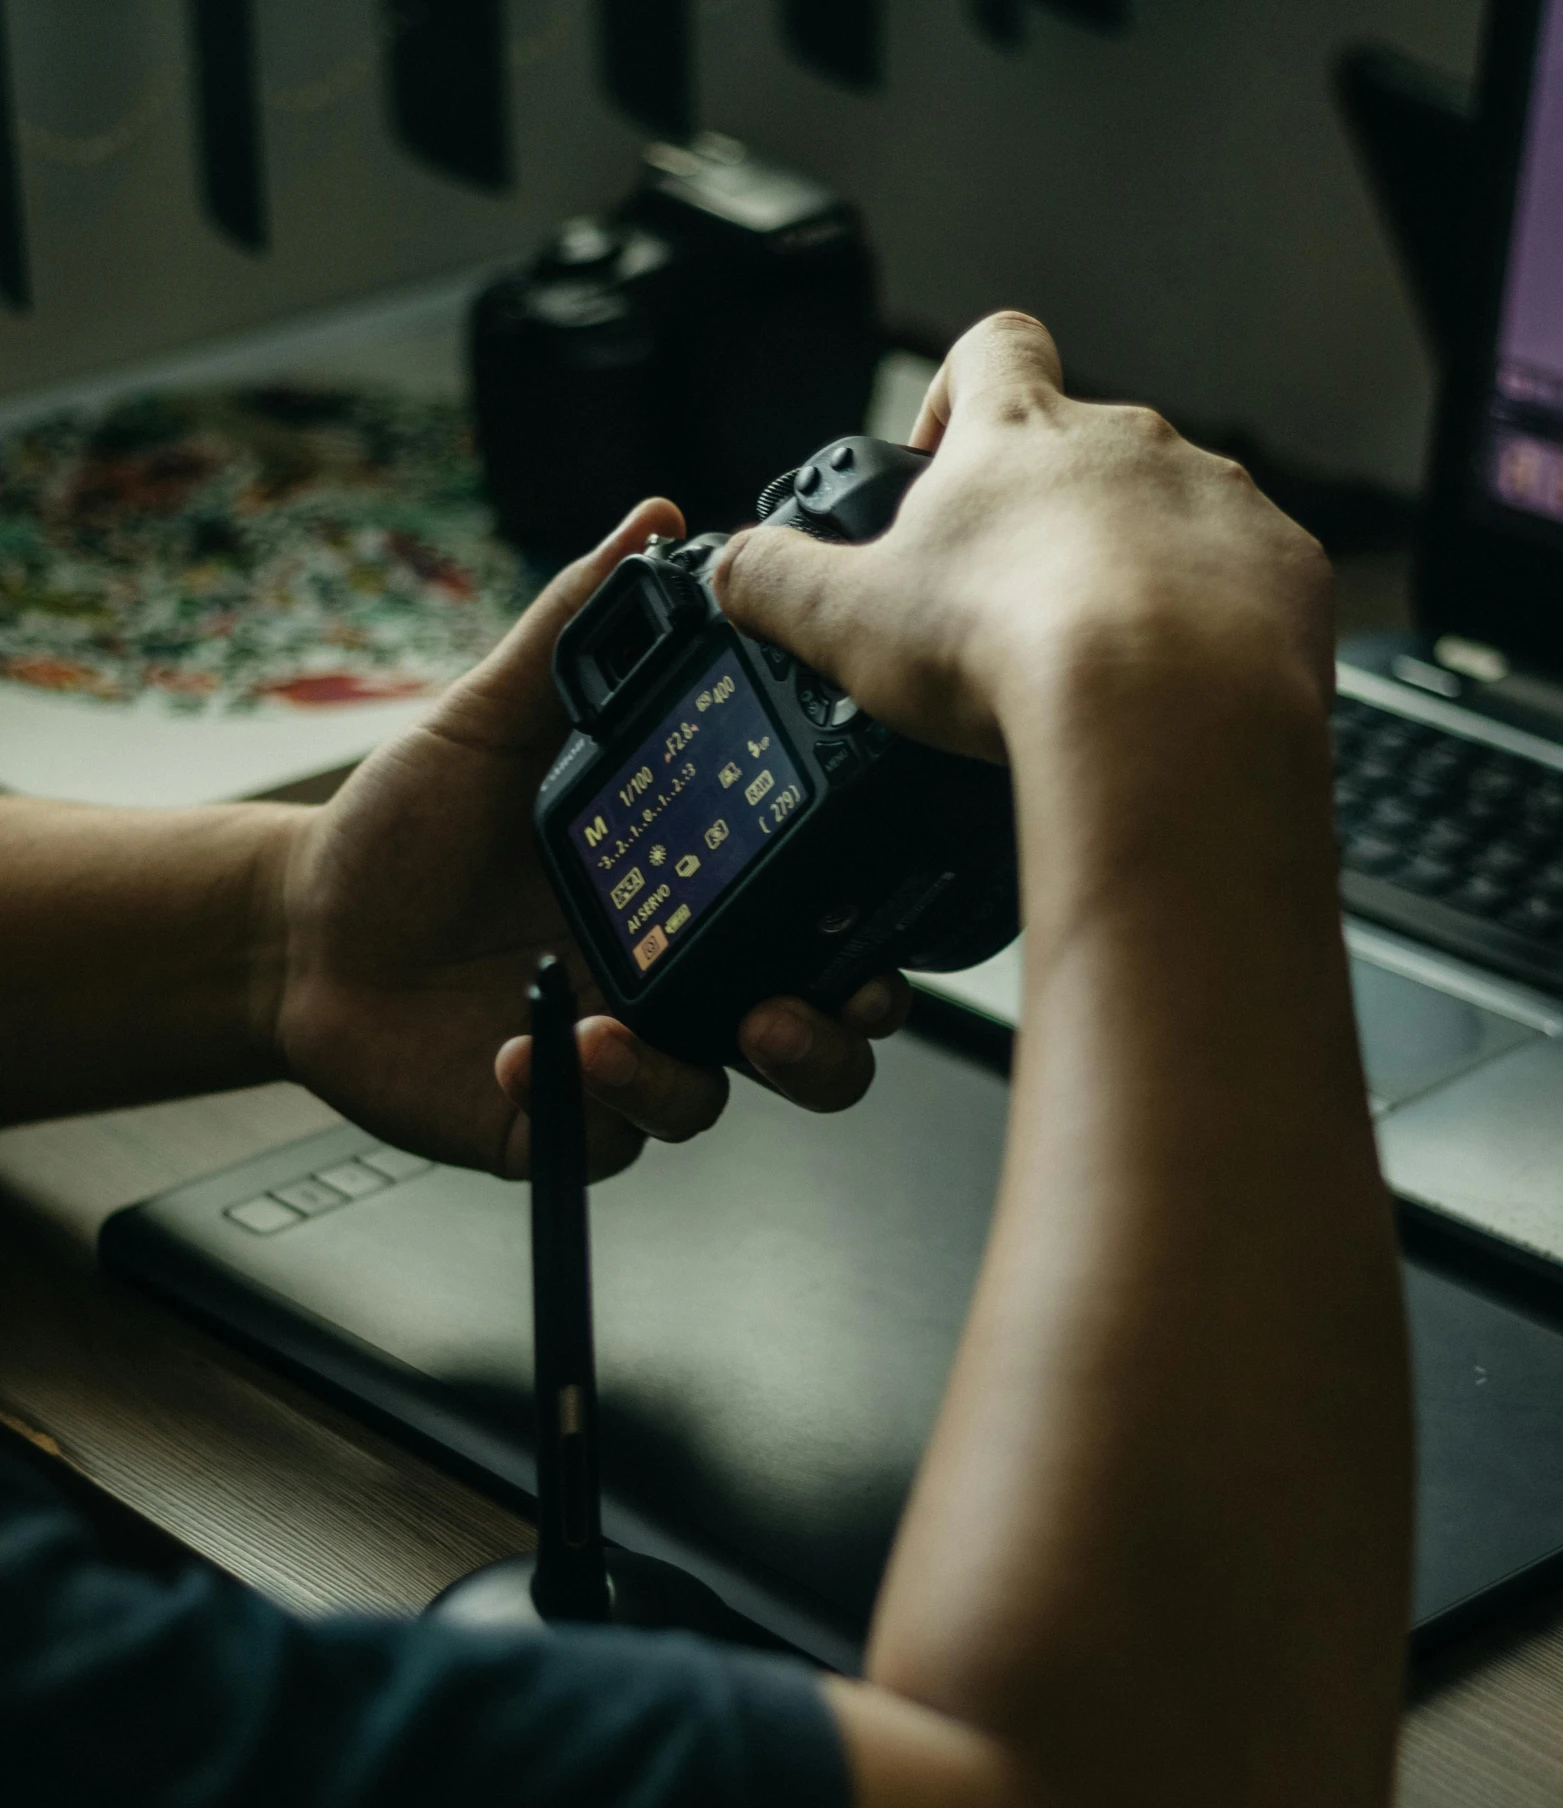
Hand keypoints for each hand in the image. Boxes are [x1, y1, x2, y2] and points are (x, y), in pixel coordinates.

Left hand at [273, 502, 909, 1181]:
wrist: (299, 932)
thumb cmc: (403, 831)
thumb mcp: (489, 719)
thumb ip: (574, 628)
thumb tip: (657, 522)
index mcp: (690, 890)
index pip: (816, 921)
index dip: (865, 937)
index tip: (866, 925)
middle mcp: (674, 978)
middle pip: (811, 1036)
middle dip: (827, 1039)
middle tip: (785, 1012)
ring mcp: (623, 1055)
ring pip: (716, 1100)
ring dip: (685, 1077)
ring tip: (611, 1035)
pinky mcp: (556, 1117)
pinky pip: (607, 1133)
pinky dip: (576, 1099)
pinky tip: (517, 1049)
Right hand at [714, 311, 1332, 773]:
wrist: (1166, 714)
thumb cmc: (1010, 652)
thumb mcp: (846, 620)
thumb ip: (775, 581)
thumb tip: (729, 568)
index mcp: (1020, 434)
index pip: (990, 349)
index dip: (956, 392)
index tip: (938, 459)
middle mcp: (1130, 443)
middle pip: (1085, 451)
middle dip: (1051, 521)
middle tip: (1012, 614)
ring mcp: (1218, 501)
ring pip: (1172, 520)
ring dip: (1138, 577)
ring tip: (1099, 671)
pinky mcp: (1285, 571)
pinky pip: (1247, 587)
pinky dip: (1216, 632)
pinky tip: (1176, 696)